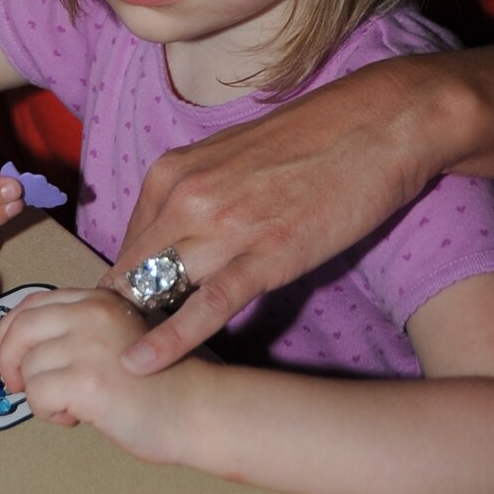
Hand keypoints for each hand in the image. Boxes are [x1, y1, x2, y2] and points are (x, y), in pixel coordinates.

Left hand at [0, 288, 197, 463]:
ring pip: (26, 368)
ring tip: (70, 406)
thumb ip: (79, 332)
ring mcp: (87, 345)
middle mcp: (90, 313)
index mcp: (98, 300)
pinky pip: (37, 396)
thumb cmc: (163, 380)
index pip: (32, 304)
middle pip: (19, 329)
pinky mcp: (86, 380)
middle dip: (6, 361)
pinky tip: (77, 417)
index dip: (6, 331)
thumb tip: (23, 351)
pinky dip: (48, 413)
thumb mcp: (117, 337)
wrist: (198, 408)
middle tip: (15, 386)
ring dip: (37, 394)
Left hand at [106, 56, 426, 374]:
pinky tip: (143, 365)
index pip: (129, 245)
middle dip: (123, 315)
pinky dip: (171, 339)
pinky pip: (208, 305)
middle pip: (134, 272)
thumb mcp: (229, 158)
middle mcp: (187, 195)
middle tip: (116, 351)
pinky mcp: (267, 254)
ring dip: (142, 329)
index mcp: (173, 171)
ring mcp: (225, 225)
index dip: (123, 287)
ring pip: (161, 289)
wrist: (376, 123)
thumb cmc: (310, 137)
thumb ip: (195, 195)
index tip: (119, 319)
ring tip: (125, 369)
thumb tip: (173, 240)